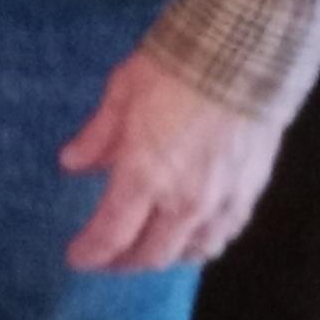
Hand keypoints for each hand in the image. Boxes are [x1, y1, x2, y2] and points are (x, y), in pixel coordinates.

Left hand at [60, 47, 283, 272]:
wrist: (243, 56)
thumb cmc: (173, 68)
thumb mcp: (121, 92)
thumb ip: (97, 136)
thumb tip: (70, 165)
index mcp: (144, 177)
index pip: (111, 234)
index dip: (91, 253)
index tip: (76, 259)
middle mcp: (182, 203)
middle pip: (150, 254)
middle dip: (123, 263)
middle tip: (106, 259)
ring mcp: (220, 204)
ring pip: (189, 253)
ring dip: (162, 258)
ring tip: (144, 250)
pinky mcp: (249, 196)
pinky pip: (222, 237)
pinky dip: (199, 245)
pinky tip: (189, 238)